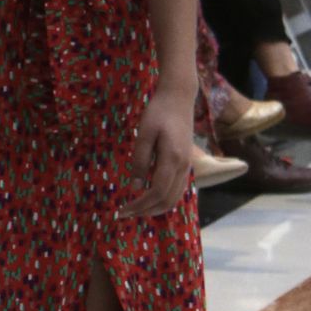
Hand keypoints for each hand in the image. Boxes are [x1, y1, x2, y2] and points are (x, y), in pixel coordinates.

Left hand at [119, 83, 195, 218]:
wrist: (178, 98)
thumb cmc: (159, 112)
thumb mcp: (144, 133)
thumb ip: (140, 160)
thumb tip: (136, 186)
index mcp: (172, 159)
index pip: (157, 192)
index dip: (140, 205)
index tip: (123, 210)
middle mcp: (183, 167)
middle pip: (167, 201)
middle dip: (146, 211)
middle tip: (126, 213)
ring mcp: (187, 166)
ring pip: (175, 198)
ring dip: (156, 208)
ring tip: (136, 208)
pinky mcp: (186, 164)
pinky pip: (177, 190)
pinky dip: (164, 199)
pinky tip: (149, 197)